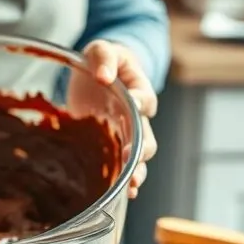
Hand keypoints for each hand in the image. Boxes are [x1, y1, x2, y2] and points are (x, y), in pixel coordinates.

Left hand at [70, 40, 158, 199]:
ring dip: (137, 172)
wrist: (95, 76)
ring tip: (131, 184)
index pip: (146, 98)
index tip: (132, 102)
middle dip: (140, 149)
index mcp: (139, 89)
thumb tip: (104, 76)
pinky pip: (124, 168)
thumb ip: (104, 56)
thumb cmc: (102, 61)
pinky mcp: (113, 147)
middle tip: (130, 155)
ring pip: (140, 159)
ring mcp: (127, 135)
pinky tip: (122, 194)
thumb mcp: (101, 49)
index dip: (140, 101)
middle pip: (148, 137)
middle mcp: (138, 117)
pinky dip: (125, 182)